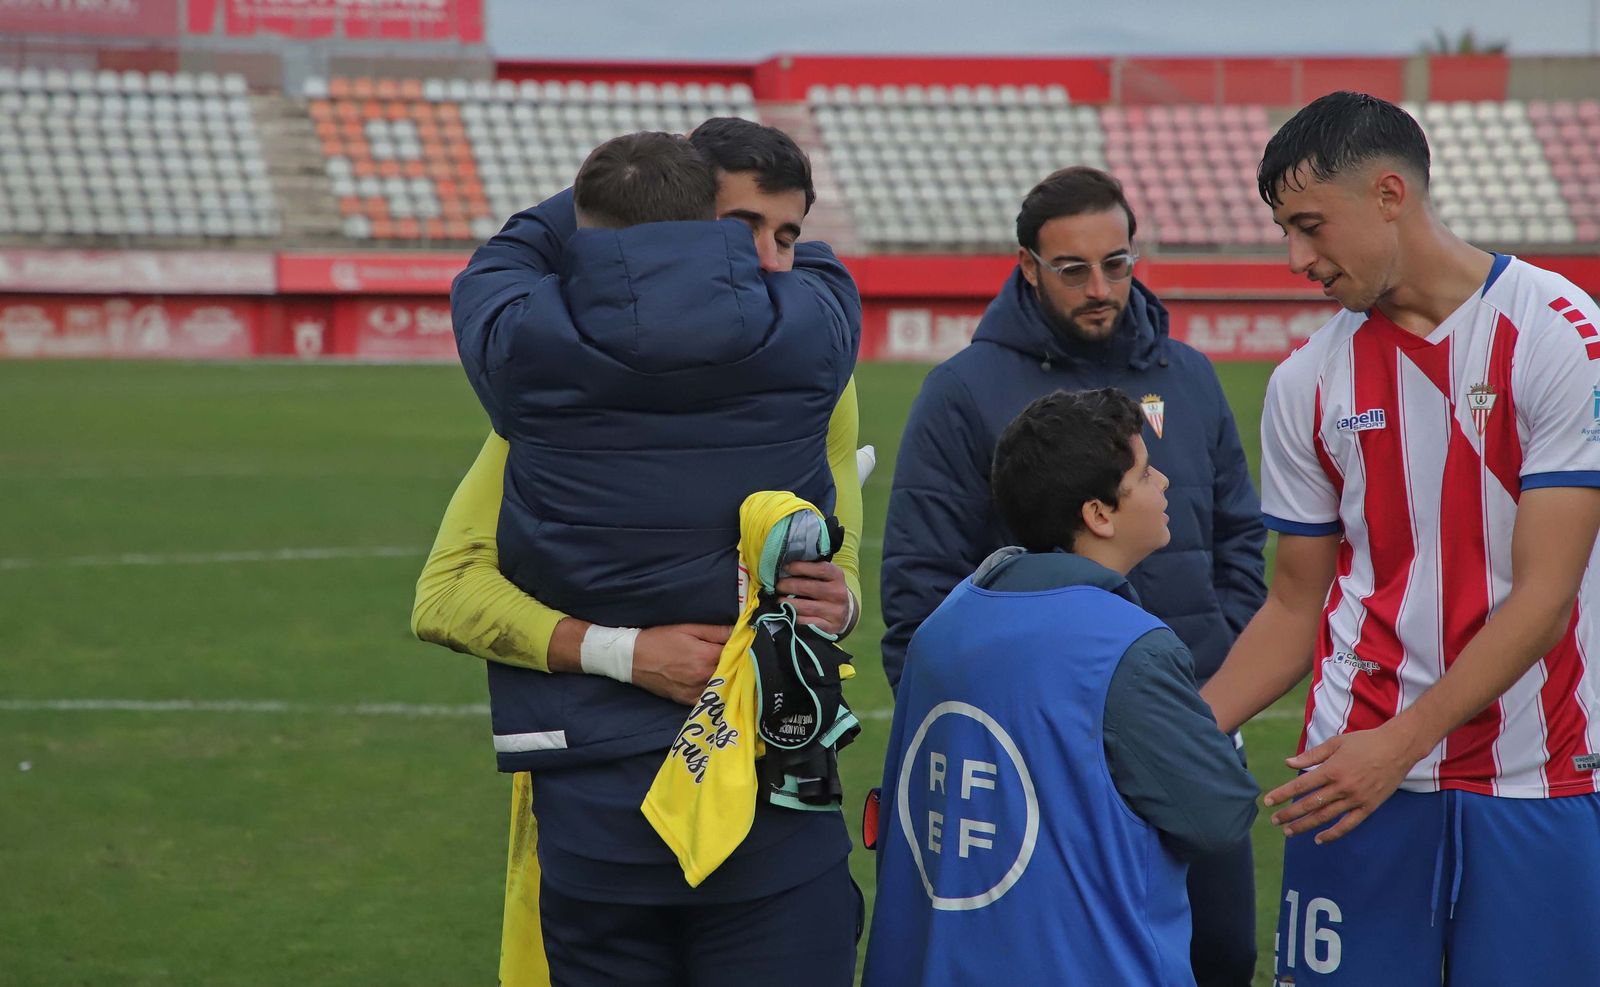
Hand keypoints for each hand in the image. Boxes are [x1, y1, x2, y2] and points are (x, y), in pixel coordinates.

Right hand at [630, 623, 731, 705]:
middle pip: (731, 671)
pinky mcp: (686, 700)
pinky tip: (714, 684)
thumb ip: (715, 631)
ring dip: (726, 678)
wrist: (633, 659)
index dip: (739, 649)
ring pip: (722, 686)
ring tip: (725, 669)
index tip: (741, 645)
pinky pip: (708, 699)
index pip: (735, 653)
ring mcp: (695, 691)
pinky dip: (714, 692)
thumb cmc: (660, 640)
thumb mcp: (688, 628)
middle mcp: (703, 676)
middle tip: (734, 656)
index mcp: (705, 656)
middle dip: (735, 663)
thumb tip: (739, 630)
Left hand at [775, 560, 854, 634]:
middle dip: (788, 585)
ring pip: (805, 606)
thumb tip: (787, 567)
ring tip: (778, 599)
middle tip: (778, 585)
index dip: (800, 567)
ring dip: (787, 602)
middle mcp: (838, 593)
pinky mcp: (829, 627)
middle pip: (808, 587)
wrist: (845, 613)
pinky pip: (805, 621)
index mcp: (837, 576)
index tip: (786, 568)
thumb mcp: (826, 577)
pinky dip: (793, 617)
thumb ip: (811, 570)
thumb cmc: (829, 590)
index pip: (820, 569)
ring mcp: (834, 612)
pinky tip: (787, 612)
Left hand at [1263, 724, 1418, 843]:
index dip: (1283, 794)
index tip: (1268, 802)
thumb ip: (1311, 755)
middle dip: (1290, 814)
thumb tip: (1288, 763)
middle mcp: (1342, 787)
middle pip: (1310, 804)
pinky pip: (1348, 825)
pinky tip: (1319, 839)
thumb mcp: (1336, 743)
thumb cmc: (1365, 742)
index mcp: (1332, 769)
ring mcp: (1356, 799)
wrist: (1398, 748)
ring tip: (1289, 832)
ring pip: (1326, 817)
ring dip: (1306, 825)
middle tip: (1274, 821)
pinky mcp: (1369, 807)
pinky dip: (1333, 833)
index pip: (1301, 785)